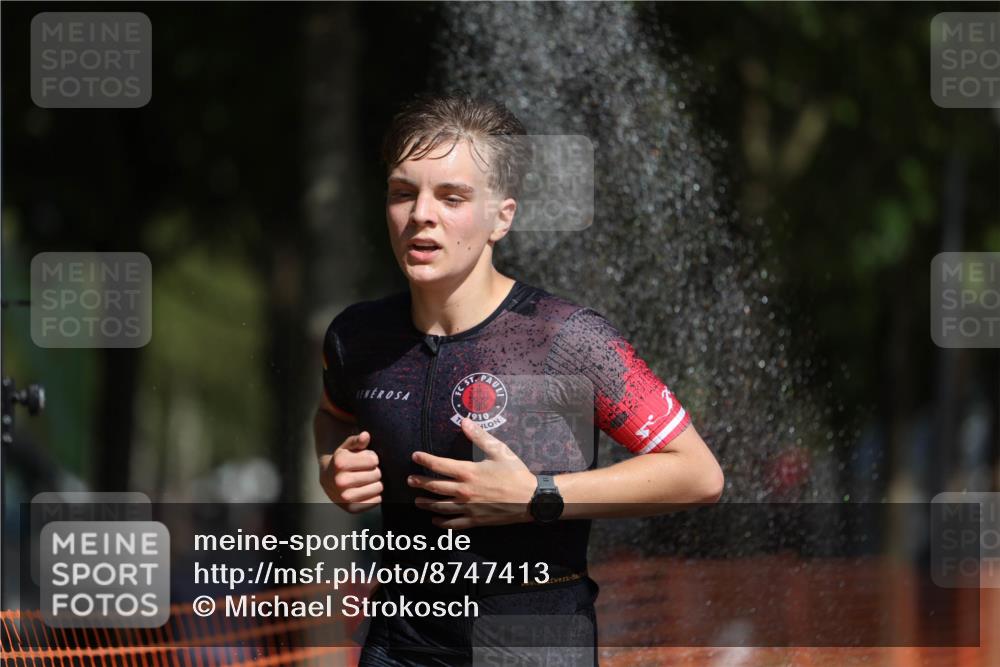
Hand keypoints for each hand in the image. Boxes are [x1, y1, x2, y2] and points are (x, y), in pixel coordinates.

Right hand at [319, 431, 381, 512]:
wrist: (328, 479)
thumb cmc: (342, 460)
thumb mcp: (347, 447)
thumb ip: (357, 440)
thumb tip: (366, 435)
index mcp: (340, 463)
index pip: (374, 460)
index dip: (373, 458)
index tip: (366, 460)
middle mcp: (341, 481)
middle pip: (377, 474)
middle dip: (375, 470)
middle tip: (366, 471)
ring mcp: (346, 497)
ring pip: (378, 488)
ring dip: (376, 483)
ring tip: (367, 480)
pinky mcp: (352, 509)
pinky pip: (376, 501)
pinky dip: (375, 495)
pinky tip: (367, 490)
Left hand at [409, 418, 536, 528]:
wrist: (531, 498)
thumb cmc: (515, 473)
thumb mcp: (499, 451)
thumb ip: (479, 436)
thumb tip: (465, 421)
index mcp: (469, 472)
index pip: (439, 465)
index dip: (425, 460)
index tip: (415, 456)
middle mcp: (464, 491)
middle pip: (435, 487)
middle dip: (420, 482)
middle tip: (410, 480)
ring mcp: (468, 507)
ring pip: (440, 506)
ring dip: (426, 503)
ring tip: (417, 501)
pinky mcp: (475, 520)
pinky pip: (454, 523)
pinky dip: (442, 522)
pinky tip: (435, 520)